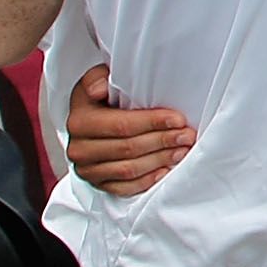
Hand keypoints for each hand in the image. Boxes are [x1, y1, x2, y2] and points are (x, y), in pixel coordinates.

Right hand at [64, 63, 191, 193]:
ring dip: (160, 160)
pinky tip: (165, 170)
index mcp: (79, 121)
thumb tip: (100, 89)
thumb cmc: (101, 97)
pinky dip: (147, 180)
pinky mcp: (97, 184)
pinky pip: (124, 188)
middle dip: (162, 141)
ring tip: (182, 150)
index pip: (121, 125)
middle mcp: (79, 148)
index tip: (178, 119)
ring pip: (129, 170)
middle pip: (128, 149)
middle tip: (187, 135)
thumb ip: (100, 78)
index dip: (152, 123)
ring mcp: (87, 169)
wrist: (88, 120)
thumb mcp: (97, 79)